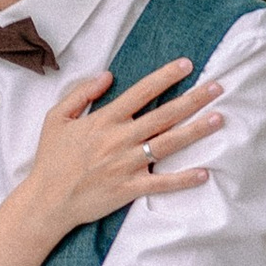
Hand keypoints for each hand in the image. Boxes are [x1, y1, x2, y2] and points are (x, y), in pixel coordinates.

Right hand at [23, 57, 220, 236]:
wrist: (47, 200)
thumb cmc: (51, 159)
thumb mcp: (56, 118)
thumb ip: (81, 93)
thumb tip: (108, 75)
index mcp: (104, 120)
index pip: (141, 92)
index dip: (165, 77)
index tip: (187, 65)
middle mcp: (119, 139)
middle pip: (164, 115)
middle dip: (193, 99)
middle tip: (218, 88)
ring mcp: (126, 165)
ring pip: (168, 144)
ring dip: (195, 131)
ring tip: (218, 119)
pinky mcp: (129, 189)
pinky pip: (162, 184)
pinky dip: (183, 179)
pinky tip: (204, 173)